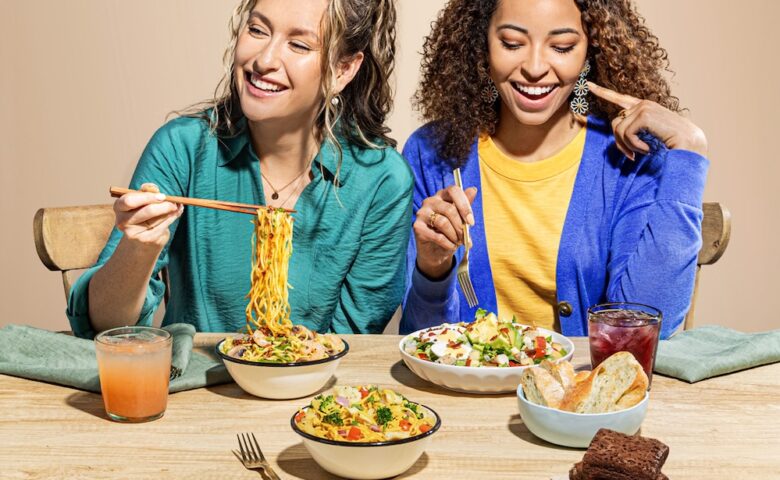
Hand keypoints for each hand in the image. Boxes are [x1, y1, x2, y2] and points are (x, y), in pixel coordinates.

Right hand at [113, 183, 182, 247]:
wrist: (143, 234)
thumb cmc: (143, 211)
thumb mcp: (143, 198)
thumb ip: (147, 191)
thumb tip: (154, 189)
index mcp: (119, 206)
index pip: (130, 201)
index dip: (147, 197)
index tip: (162, 196)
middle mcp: (122, 221)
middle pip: (147, 211)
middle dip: (164, 206)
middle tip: (174, 203)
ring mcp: (133, 233)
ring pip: (157, 219)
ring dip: (170, 212)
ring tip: (176, 207)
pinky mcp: (145, 240)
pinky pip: (163, 227)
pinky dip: (171, 219)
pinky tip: (175, 214)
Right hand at [414, 185, 477, 278]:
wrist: (436, 252)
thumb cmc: (450, 233)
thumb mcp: (460, 220)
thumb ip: (465, 206)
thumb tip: (473, 189)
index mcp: (442, 195)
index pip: (453, 190)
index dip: (464, 205)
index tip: (471, 222)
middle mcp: (430, 201)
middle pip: (449, 209)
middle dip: (460, 226)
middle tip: (466, 237)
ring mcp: (422, 213)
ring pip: (443, 222)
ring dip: (454, 236)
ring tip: (458, 242)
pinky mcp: (417, 227)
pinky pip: (437, 236)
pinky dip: (448, 243)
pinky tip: (451, 246)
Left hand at [588, 82, 707, 158]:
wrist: (689, 143)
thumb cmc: (671, 143)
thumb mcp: (648, 135)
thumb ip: (634, 132)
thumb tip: (617, 139)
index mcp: (643, 107)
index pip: (619, 98)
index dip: (603, 92)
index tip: (588, 85)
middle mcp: (642, 104)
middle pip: (614, 123)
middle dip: (619, 143)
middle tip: (631, 156)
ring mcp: (643, 107)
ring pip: (618, 130)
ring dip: (629, 146)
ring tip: (644, 150)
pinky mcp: (644, 114)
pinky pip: (626, 134)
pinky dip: (634, 145)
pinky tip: (648, 148)